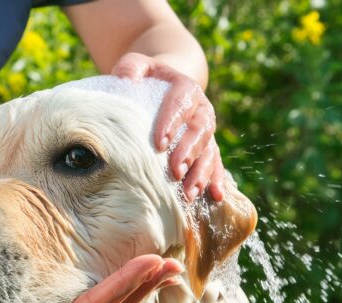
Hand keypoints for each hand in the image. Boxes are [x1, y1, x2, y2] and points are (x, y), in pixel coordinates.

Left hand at [111, 52, 224, 202]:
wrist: (168, 84)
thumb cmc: (147, 78)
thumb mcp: (138, 65)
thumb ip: (132, 67)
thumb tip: (125, 79)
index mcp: (185, 88)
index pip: (180, 103)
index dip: (172, 122)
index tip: (159, 143)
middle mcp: (201, 110)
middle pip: (199, 131)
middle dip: (188, 153)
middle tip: (175, 172)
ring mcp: (206, 131)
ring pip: (209, 152)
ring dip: (201, 173)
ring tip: (189, 193)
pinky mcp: (207, 148)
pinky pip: (215, 164)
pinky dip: (216, 180)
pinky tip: (214, 197)